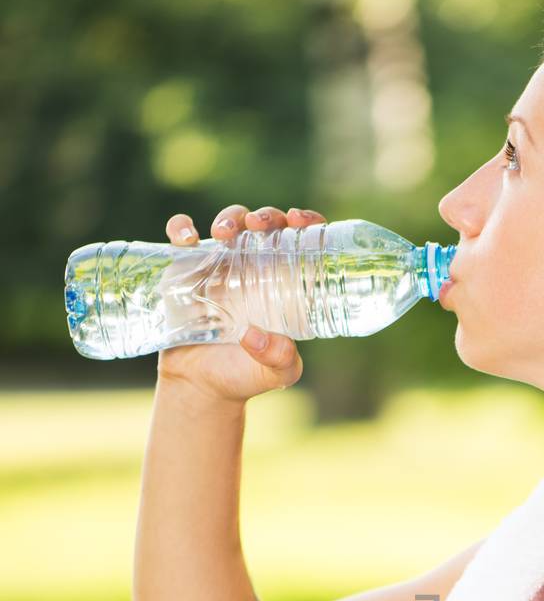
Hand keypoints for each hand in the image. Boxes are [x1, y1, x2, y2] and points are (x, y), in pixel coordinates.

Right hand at [158, 203, 325, 403]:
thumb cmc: (245, 375)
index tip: (299, 220)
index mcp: (284, 282)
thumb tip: (256, 336)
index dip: (306, 221)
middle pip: (265, 224)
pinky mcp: (185, 270)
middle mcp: (254, 267)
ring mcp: (219, 265)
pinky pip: (181, 238)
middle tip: (260, 225)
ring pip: (229, 223)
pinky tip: (186, 236)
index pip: (302, 240)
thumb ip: (279, 359)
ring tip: (224, 233)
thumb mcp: (276, 374)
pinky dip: (180, 227)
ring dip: (230, 217)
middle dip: (266, 215)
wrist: (201, 385)